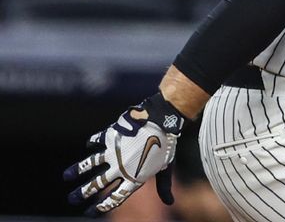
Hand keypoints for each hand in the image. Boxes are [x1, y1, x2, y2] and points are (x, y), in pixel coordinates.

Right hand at [63, 92, 184, 216]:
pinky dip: (91, 142)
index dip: (101, 207)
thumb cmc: (166, 145)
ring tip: (66, 176)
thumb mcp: (166, 168)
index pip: (114, 198)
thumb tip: (170, 203)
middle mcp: (120, 167)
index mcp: (134, 178)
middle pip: (97, 184)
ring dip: (77, 170)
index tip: (89, 212)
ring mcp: (114, 151)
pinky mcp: (110, 136)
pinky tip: (88, 145)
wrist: (162, 120)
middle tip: (71, 199)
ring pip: (90, 164)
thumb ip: (163, 186)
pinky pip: (96, 140)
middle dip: (82, 193)